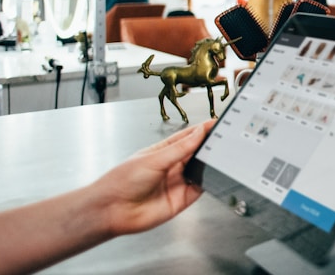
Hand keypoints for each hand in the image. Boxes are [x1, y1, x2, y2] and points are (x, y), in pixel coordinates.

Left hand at [92, 120, 212, 235]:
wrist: (113, 210)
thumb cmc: (122, 181)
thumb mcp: (154, 159)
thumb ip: (180, 148)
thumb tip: (199, 132)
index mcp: (162, 152)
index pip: (187, 137)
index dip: (201, 130)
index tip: (215, 123)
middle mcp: (171, 166)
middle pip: (196, 153)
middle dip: (208, 146)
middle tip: (222, 139)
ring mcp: (177, 182)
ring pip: (201, 170)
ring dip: (209, 164)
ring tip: (219, 156)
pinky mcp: (182, 199)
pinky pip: (201, 188)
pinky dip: (208, 182)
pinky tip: (210, 175)